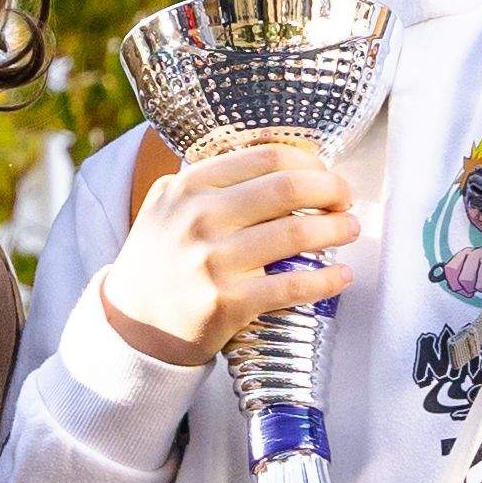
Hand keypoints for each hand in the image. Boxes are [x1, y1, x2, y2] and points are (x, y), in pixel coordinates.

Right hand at [95, 141, 368, 367]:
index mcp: (189, 187)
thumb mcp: (170, 206)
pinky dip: (326, 280)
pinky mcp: (225, 303)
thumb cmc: (161, 261)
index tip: (325, 173)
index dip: (310, 162)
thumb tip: (285, 161)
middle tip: (345, 199)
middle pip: (288, 188)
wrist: (131, 325)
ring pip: (296, 234)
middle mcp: (198, 219)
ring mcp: (211, 262)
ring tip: (349, 230)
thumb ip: (213, 181)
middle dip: (332, 189)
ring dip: (337, 229)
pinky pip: (292, 286)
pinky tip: (341, 276)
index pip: (267, 157)